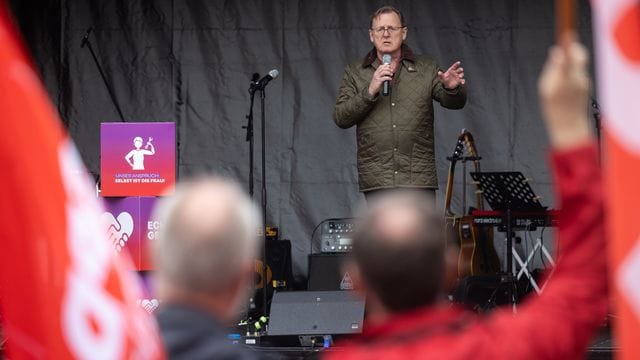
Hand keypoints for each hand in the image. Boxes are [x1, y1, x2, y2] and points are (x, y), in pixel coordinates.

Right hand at [368, 63, 393, 95]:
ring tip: (391, 74)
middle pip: (383, 68)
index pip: (380, 66)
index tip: (390, 66)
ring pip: (383, 72)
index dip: (386, 65)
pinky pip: (384, 78)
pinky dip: (388, 78)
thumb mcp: (378, 77)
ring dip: (388, 72)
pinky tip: (390, 79)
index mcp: (376, 72)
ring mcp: (377, 77)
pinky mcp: (378, 81)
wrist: (372, 89)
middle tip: (392, 70)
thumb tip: (388, 72)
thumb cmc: (376, 84)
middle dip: (388, 69)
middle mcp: (376, 74)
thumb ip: (382, 74)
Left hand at [438, 61, 464, 88]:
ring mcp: (458, 76)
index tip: (459, 62)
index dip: (457, 64)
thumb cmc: (444, 79)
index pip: (454, 66)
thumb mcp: (442, 77)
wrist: (446, 85)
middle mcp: (455, 72)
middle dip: (460, 69)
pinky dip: (463, 81)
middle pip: (459, 69)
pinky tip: (462, 83)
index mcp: (451, 70)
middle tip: (461, 70)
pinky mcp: (459, 81)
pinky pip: (462, 80)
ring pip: (461, 74)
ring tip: (460, 76)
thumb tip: (439, 72)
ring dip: (461, 75)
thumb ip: (441, 75)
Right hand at [538, 33, 591, 148]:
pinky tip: (564, 86)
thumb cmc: (553, 108)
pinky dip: (572, 72)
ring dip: (570, 63)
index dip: (568, 44)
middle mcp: (578, 78)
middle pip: (578, 55)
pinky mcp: (586, 85)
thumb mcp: (545, 88)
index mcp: (566, 79)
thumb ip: (552, 69)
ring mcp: (584, 81)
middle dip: (572, 50)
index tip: (567, 34)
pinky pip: (579, 72)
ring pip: (578, 64)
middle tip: (561, 53)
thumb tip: (556, 52)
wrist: (569, 126)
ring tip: (558, 79)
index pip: (569, 56)